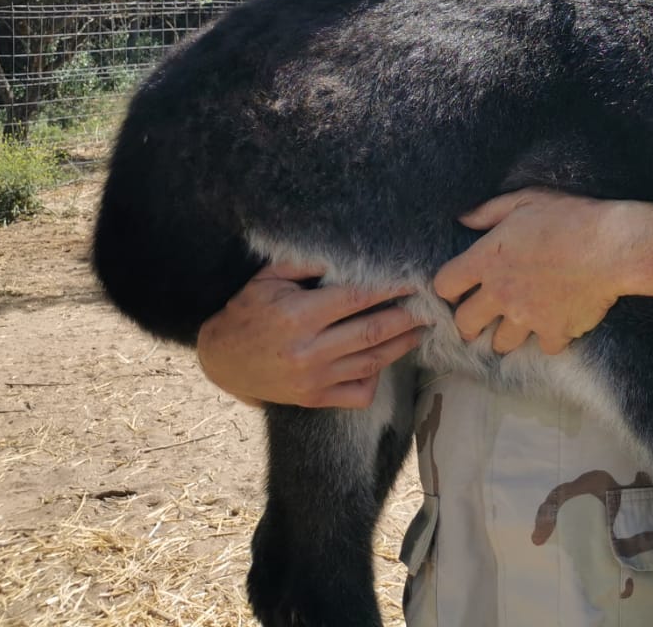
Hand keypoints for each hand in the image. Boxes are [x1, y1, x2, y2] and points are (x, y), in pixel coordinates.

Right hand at [197, 262, 424, 409]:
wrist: (221, 361)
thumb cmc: (247, 312)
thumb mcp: (267, 279)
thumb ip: (305, 263)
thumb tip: (346, 253)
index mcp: (299, 315)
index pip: (358, 298)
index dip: (392, 288)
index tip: (415, 280)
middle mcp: (309, 350)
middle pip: (374, 331)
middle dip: (409, 317)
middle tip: (432, 305)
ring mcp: (314, 378)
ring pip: (373, 362)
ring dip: (403, 344)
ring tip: (422, 329)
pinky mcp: (314, 399)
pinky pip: (358, 393)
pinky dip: (377, 378)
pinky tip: (386, 360)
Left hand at [433, 189, 632, 355]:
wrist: (612, 247)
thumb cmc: (570, 217)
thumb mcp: (526, 200)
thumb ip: (488, 212)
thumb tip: (462, 219)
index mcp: (487, 260)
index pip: (445, 285)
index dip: (449, 289)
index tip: (459, 289)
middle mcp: (500, 294)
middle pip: (465, 324)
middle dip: (469, 323)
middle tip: (481, 318)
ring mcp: (526, 317)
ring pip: (500, 343)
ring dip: (505, 335)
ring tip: (518, 323)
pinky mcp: (554, 332)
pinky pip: (543, 347)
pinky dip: (549, 339)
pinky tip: (556, 324)